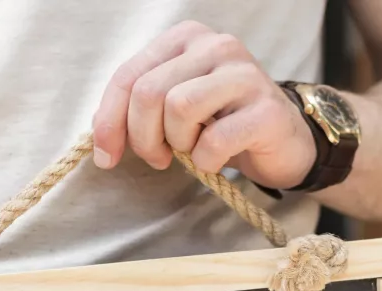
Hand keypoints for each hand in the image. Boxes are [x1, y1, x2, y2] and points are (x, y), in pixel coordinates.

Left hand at [92, 21, 315, 189]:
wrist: (281, 140)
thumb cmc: (219, 123)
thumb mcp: (170, 109)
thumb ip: (135, 109)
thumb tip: (101, 133)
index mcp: (185, 38)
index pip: (128, 76)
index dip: (109, 122)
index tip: (106, 157)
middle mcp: (216, 45)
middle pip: (149, 93)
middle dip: (142, 138)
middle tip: (158, 157)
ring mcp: (244, 73)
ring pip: (179, 109)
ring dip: (178, 144)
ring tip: (193, 148)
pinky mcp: (266, 109)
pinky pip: (214, 141)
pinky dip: (206, 161)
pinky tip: (216, 159)